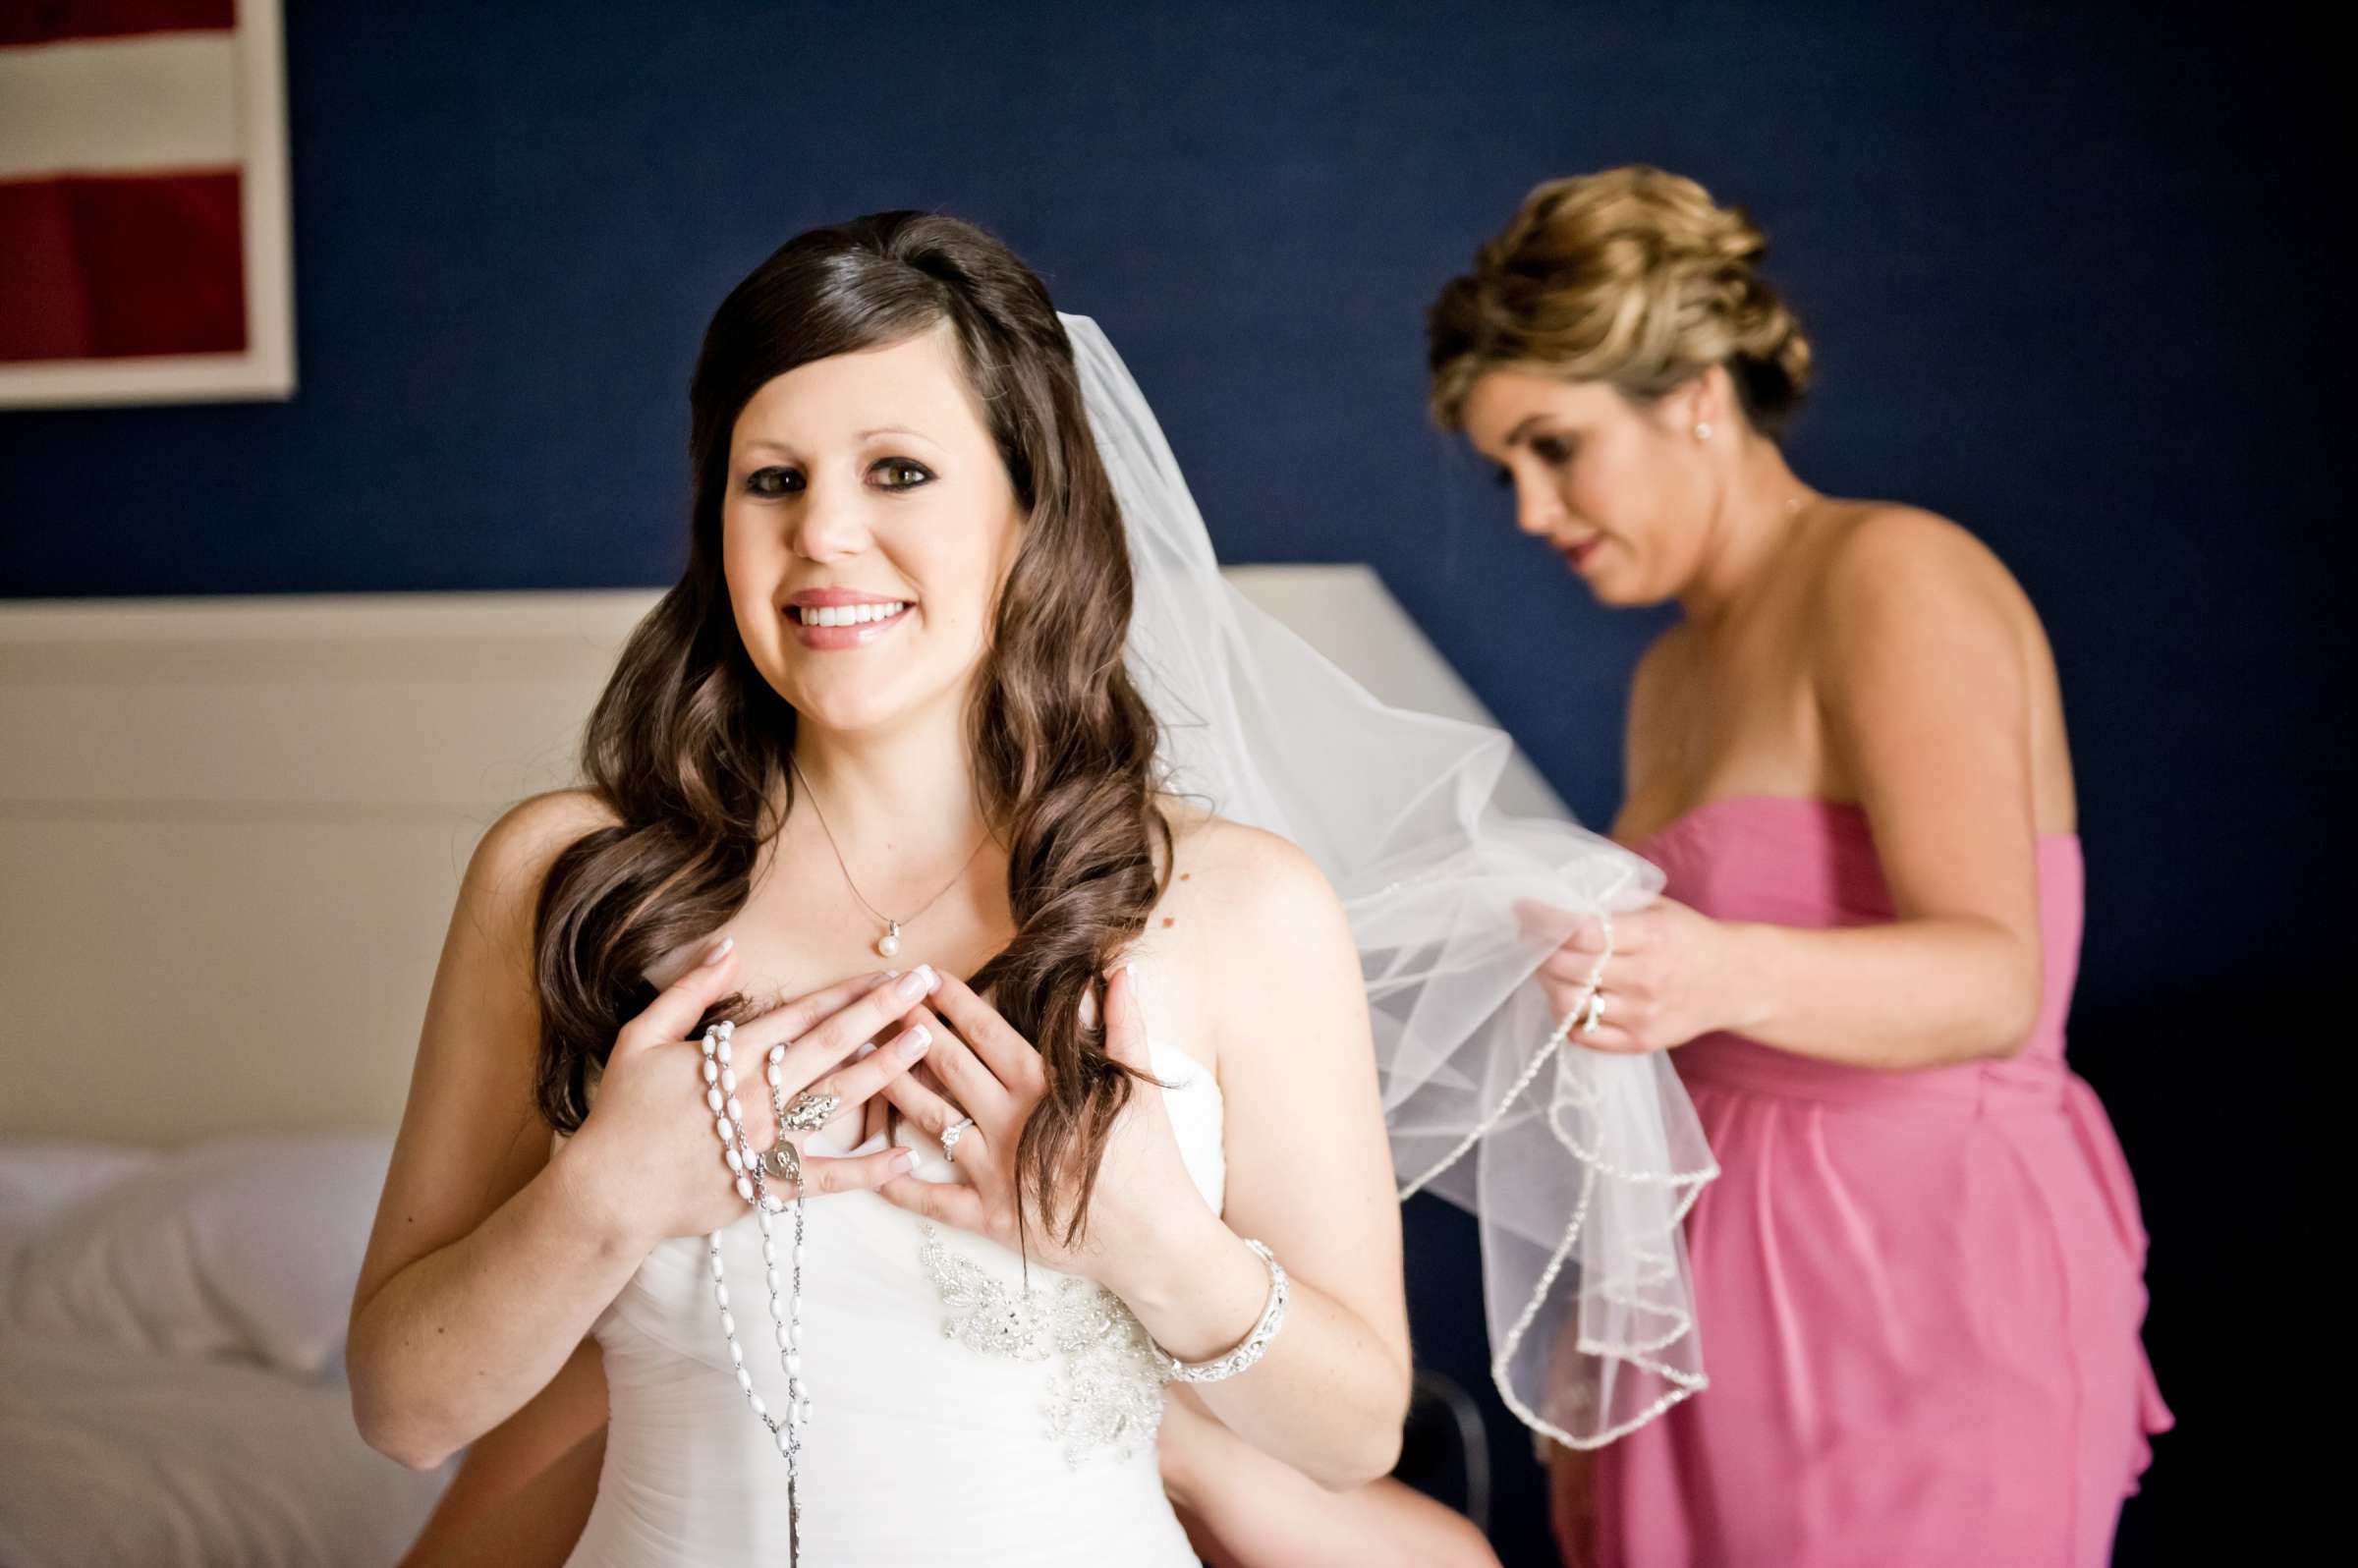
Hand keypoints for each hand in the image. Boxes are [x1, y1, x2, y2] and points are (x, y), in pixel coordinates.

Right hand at [567, 942, 936, 1247]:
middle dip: (881, 1011)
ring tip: (928, 1041)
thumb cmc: (622, 1114)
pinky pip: (826, 1179)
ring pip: (837, 1099)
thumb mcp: (641, 1037)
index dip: (848, 991)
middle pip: (829, 1045)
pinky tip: (908, 1155)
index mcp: (729, 1057)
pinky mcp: (768, 1185)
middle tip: (926, 985)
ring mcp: (766, 1141)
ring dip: (886, 1069)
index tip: (887, 971)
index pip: (801, 1014)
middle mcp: (756, 1094)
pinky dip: (868, 1171)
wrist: (608, 1193)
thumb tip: (727, 947)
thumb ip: (687, 992)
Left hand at [874, 963, 1210, 1292]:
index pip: (989, 1033)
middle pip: (949, 1067)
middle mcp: (1012, 1123)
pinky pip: (933, 1201)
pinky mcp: (989, 1217)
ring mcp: (995, 1172)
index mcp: (1046, 1088)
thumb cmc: (1150, 1160)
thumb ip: (1125, 1025)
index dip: (954, 1002)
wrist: (1152, 1239)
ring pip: (931, 1120)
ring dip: (894, 1087)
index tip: (926, 976)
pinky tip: (871, 1164)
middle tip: (882, 1004)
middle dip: (913, 1031)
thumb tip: (1116, 972)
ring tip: (864, 1060)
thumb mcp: (1141, 1086)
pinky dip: (898, 1184)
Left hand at [1515, 896, 1743, 1053]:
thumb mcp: (1657, 907)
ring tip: (1552, 970)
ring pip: (1569, 1003)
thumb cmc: (1687, 937)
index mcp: (1650, 936)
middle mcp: (1646, 977)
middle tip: (1533, 940)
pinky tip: (1572, 999)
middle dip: (1540, 951)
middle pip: (1567, 967)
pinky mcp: (1641, 1042)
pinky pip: (1583, 1035)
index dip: (1544, 920)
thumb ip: (1611, 903)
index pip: (1581, 931)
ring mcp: (1643, 1014)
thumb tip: (1554, 899)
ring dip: (1549, 983)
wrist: (1733, 980)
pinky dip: (1567, 1017)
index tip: (1523, 909)